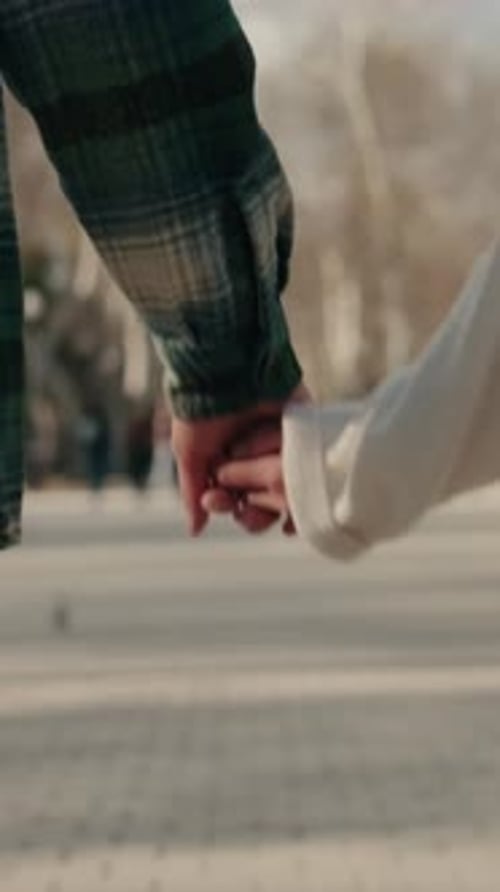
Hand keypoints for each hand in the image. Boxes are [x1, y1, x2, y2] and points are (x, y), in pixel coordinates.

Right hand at [171, 386, 305, 534]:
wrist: (227, 368)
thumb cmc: (202, 409)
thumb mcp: (190, 452)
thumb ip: (193, 492)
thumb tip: (195, 531)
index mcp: (230, 462)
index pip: (234, 500)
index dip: (229, 508)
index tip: (221, 501)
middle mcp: (257, 457)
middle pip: (263, 501)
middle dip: (255, 513)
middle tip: (248, 508)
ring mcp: (283, 446)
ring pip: (289, 488)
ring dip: (282, 501)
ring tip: (278, 503)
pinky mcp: (306, 432)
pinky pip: (312, 463)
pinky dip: (309, 480)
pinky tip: (304, 492)